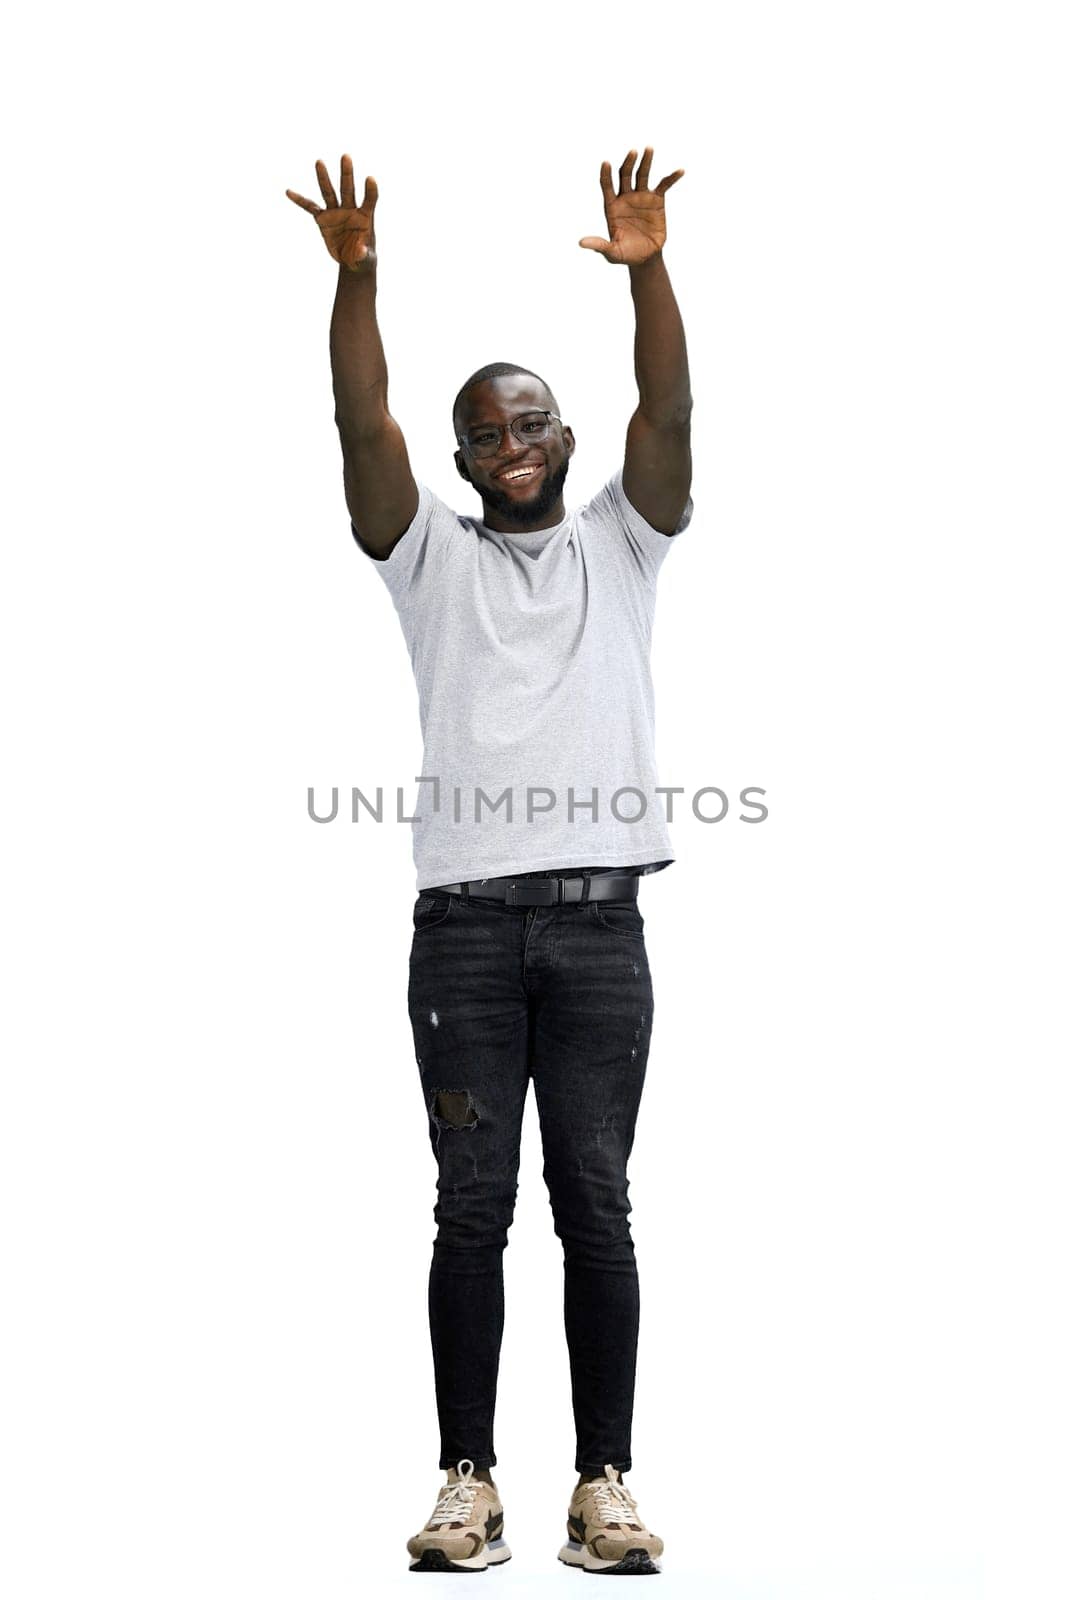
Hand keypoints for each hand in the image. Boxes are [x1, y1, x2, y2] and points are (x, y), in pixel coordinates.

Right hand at [285, 154, 377, 272]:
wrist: (353, 260)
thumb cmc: (364, 258)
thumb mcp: (366, 260)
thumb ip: (364, 255)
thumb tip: (361, 251)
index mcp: (365, 217)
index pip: (369, 200)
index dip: (370, 191)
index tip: (370, 179)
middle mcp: (350, 210)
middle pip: (348, 189)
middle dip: (347, 174)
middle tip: (346, 156)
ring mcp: (336, 212)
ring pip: (329, 192)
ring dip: (324, 178)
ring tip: (319, 162)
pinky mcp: (323, 218)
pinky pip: (310, 207)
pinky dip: (300, 200)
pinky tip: (289, 192)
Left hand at [579, 147, 683, 265]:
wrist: (645, 258)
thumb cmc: (625, 254)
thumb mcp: (611, 252)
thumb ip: (599, 245)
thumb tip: (581, 243)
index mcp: (612, 206)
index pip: (606, 186)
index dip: (605, 175)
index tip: (605, 163)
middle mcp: (625, 197)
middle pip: (625, 175)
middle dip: (628, 163)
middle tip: (633, 152)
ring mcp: (641, 197)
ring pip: (642, 175)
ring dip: (646, 162)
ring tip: (649, 148)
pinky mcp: (656, 200)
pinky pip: (664, 185)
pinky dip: (671, 178)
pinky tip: (680, 171)